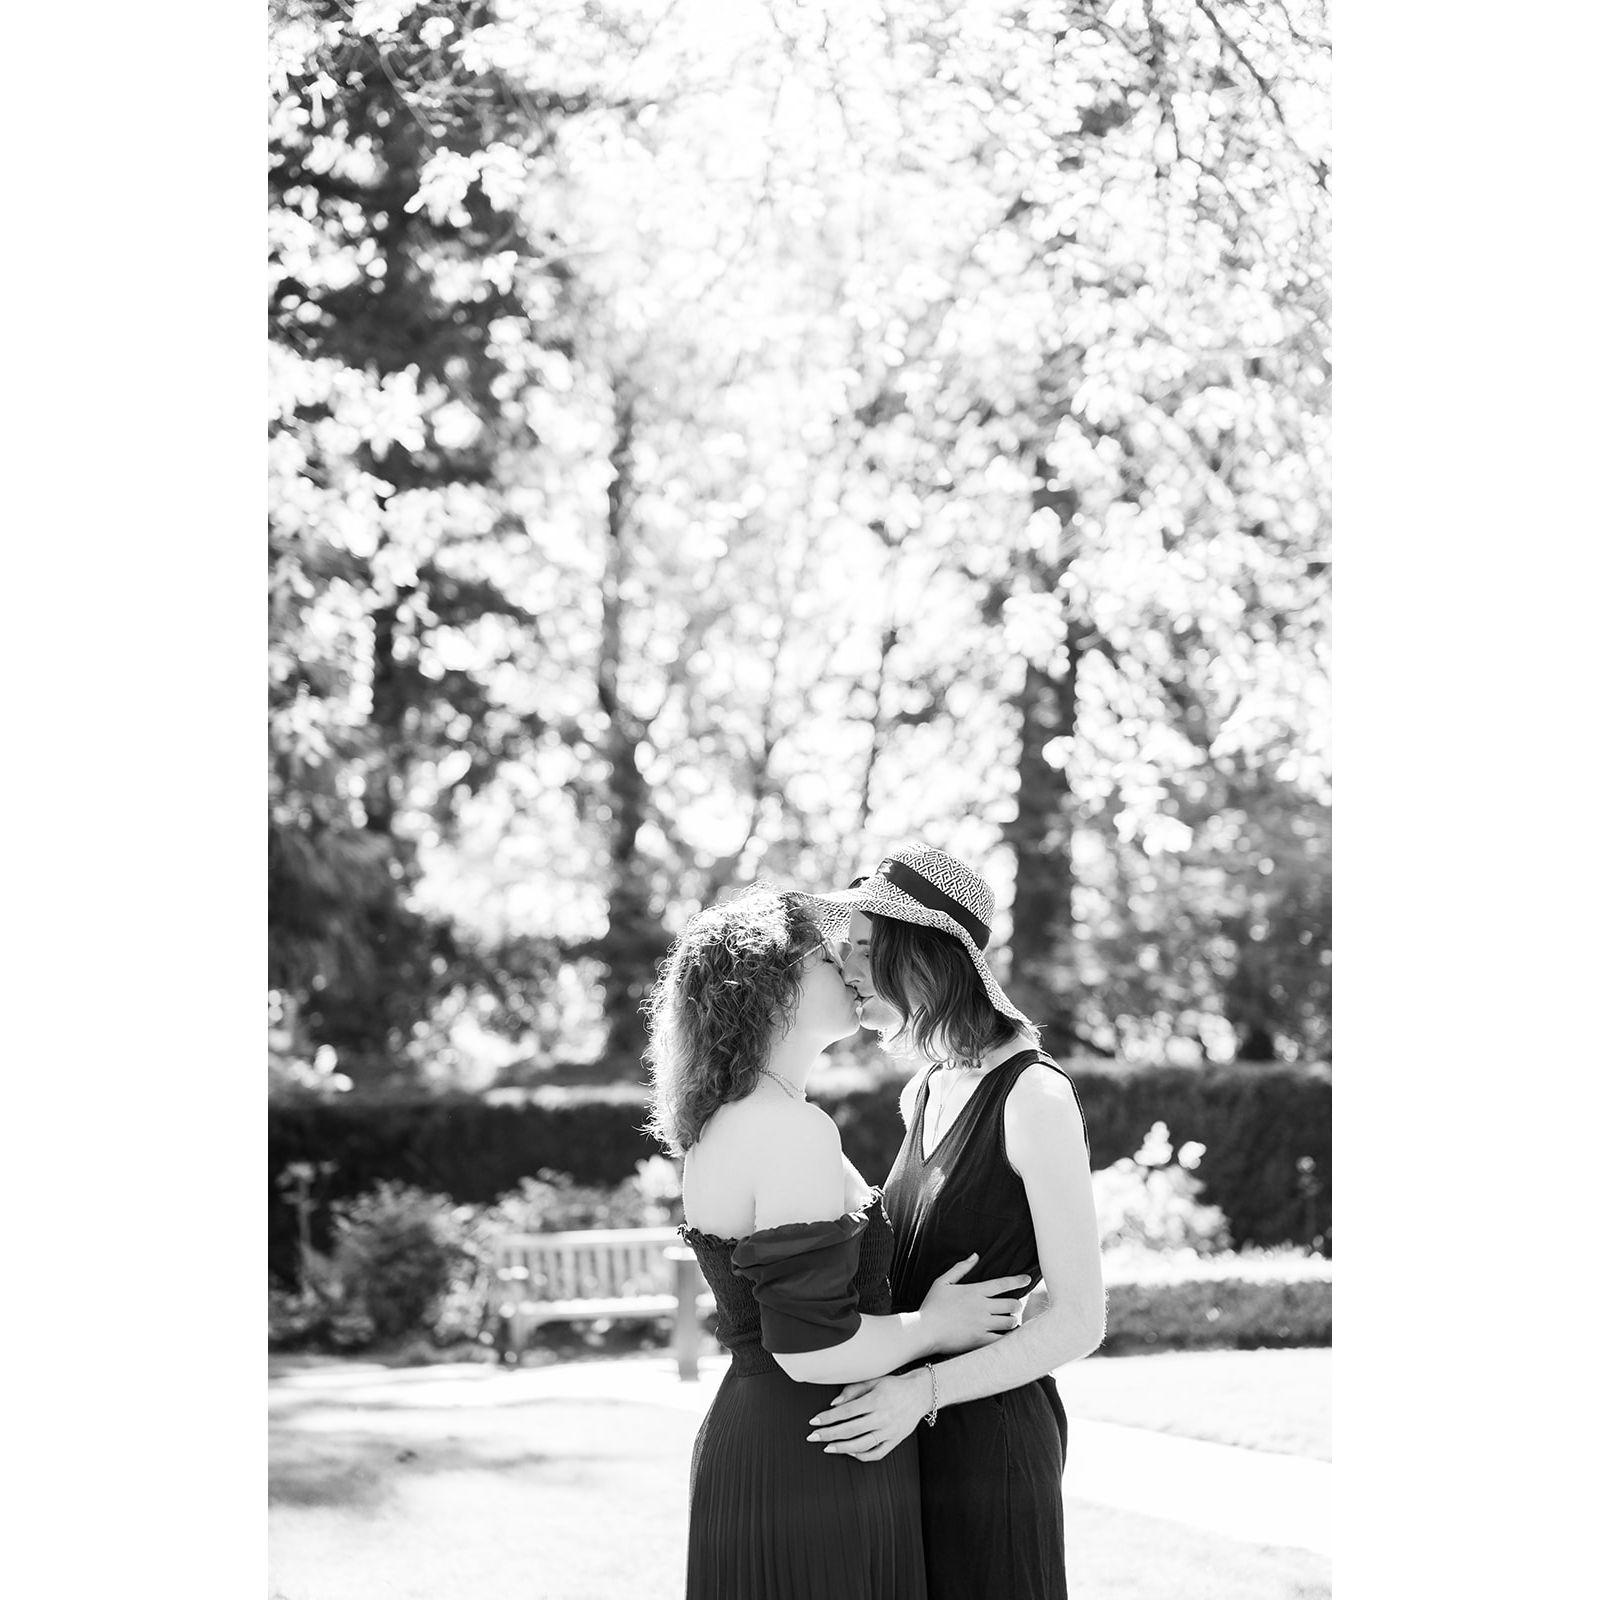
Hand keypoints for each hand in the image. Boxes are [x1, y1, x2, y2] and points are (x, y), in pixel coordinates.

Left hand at [807, 1372, 928, 1461]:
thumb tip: (834, 1404)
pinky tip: (849, 1451)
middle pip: (850, 1429)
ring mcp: (889, 1431)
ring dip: (841, 1448)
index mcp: (875, 1400)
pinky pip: (877, 1454)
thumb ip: (853, 1390)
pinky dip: (862, 1455)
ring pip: (862, 1444)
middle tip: (812, 1437)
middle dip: (829, 1434)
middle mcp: (882, 1417)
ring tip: (827, 1448)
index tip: (813, 1422)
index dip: (828, 1417)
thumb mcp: (874, 1380)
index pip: (846, 1412)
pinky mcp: (896, 1441)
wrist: (921, 1393)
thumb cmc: (894, 1385)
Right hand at [918, 1252, 1030, 1354]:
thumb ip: (961, 1268)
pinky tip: (1006, 1338)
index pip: (1002, 1284)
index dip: (1017, 1280)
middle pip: (1011, 1304)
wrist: (925, 1330)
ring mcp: (982, 1324)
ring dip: (1012, 1321)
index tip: (1027, 1279)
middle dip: (1016, 1305)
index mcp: (974, 1291)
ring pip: (1009, 1322)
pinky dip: (1007, 1338)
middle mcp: (982, 1307)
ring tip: (1008, 1321)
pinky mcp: (980, 1340)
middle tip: (1014, 1307)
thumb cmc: (931, 1305)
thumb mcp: (943, 1281)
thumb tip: (975, 1255)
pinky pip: (1001, 1340)